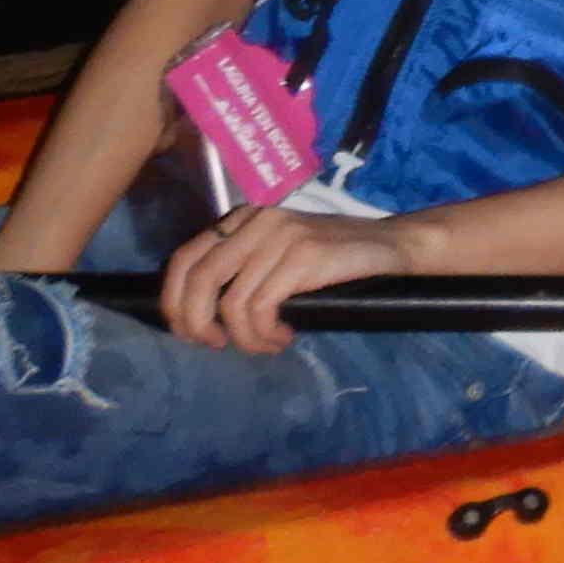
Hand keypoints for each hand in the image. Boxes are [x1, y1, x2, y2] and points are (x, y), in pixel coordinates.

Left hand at [158, 200, 421, 354]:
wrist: (390, 245)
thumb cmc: (331, 257)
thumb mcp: (278, 252)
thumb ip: (242, 266)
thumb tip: (196, 312)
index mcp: (245, 217)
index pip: (186, 257)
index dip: (173, 301)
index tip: (187, 333)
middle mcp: (258, 220)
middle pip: (199, 279)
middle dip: (196, 324)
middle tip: (216, 345)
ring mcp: (281, 236)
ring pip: (232, 303)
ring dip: (244, 338)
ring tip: (265, 343)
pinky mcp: (303, 256)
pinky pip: (261, 308)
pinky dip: (264, 334)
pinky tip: (282, 336)